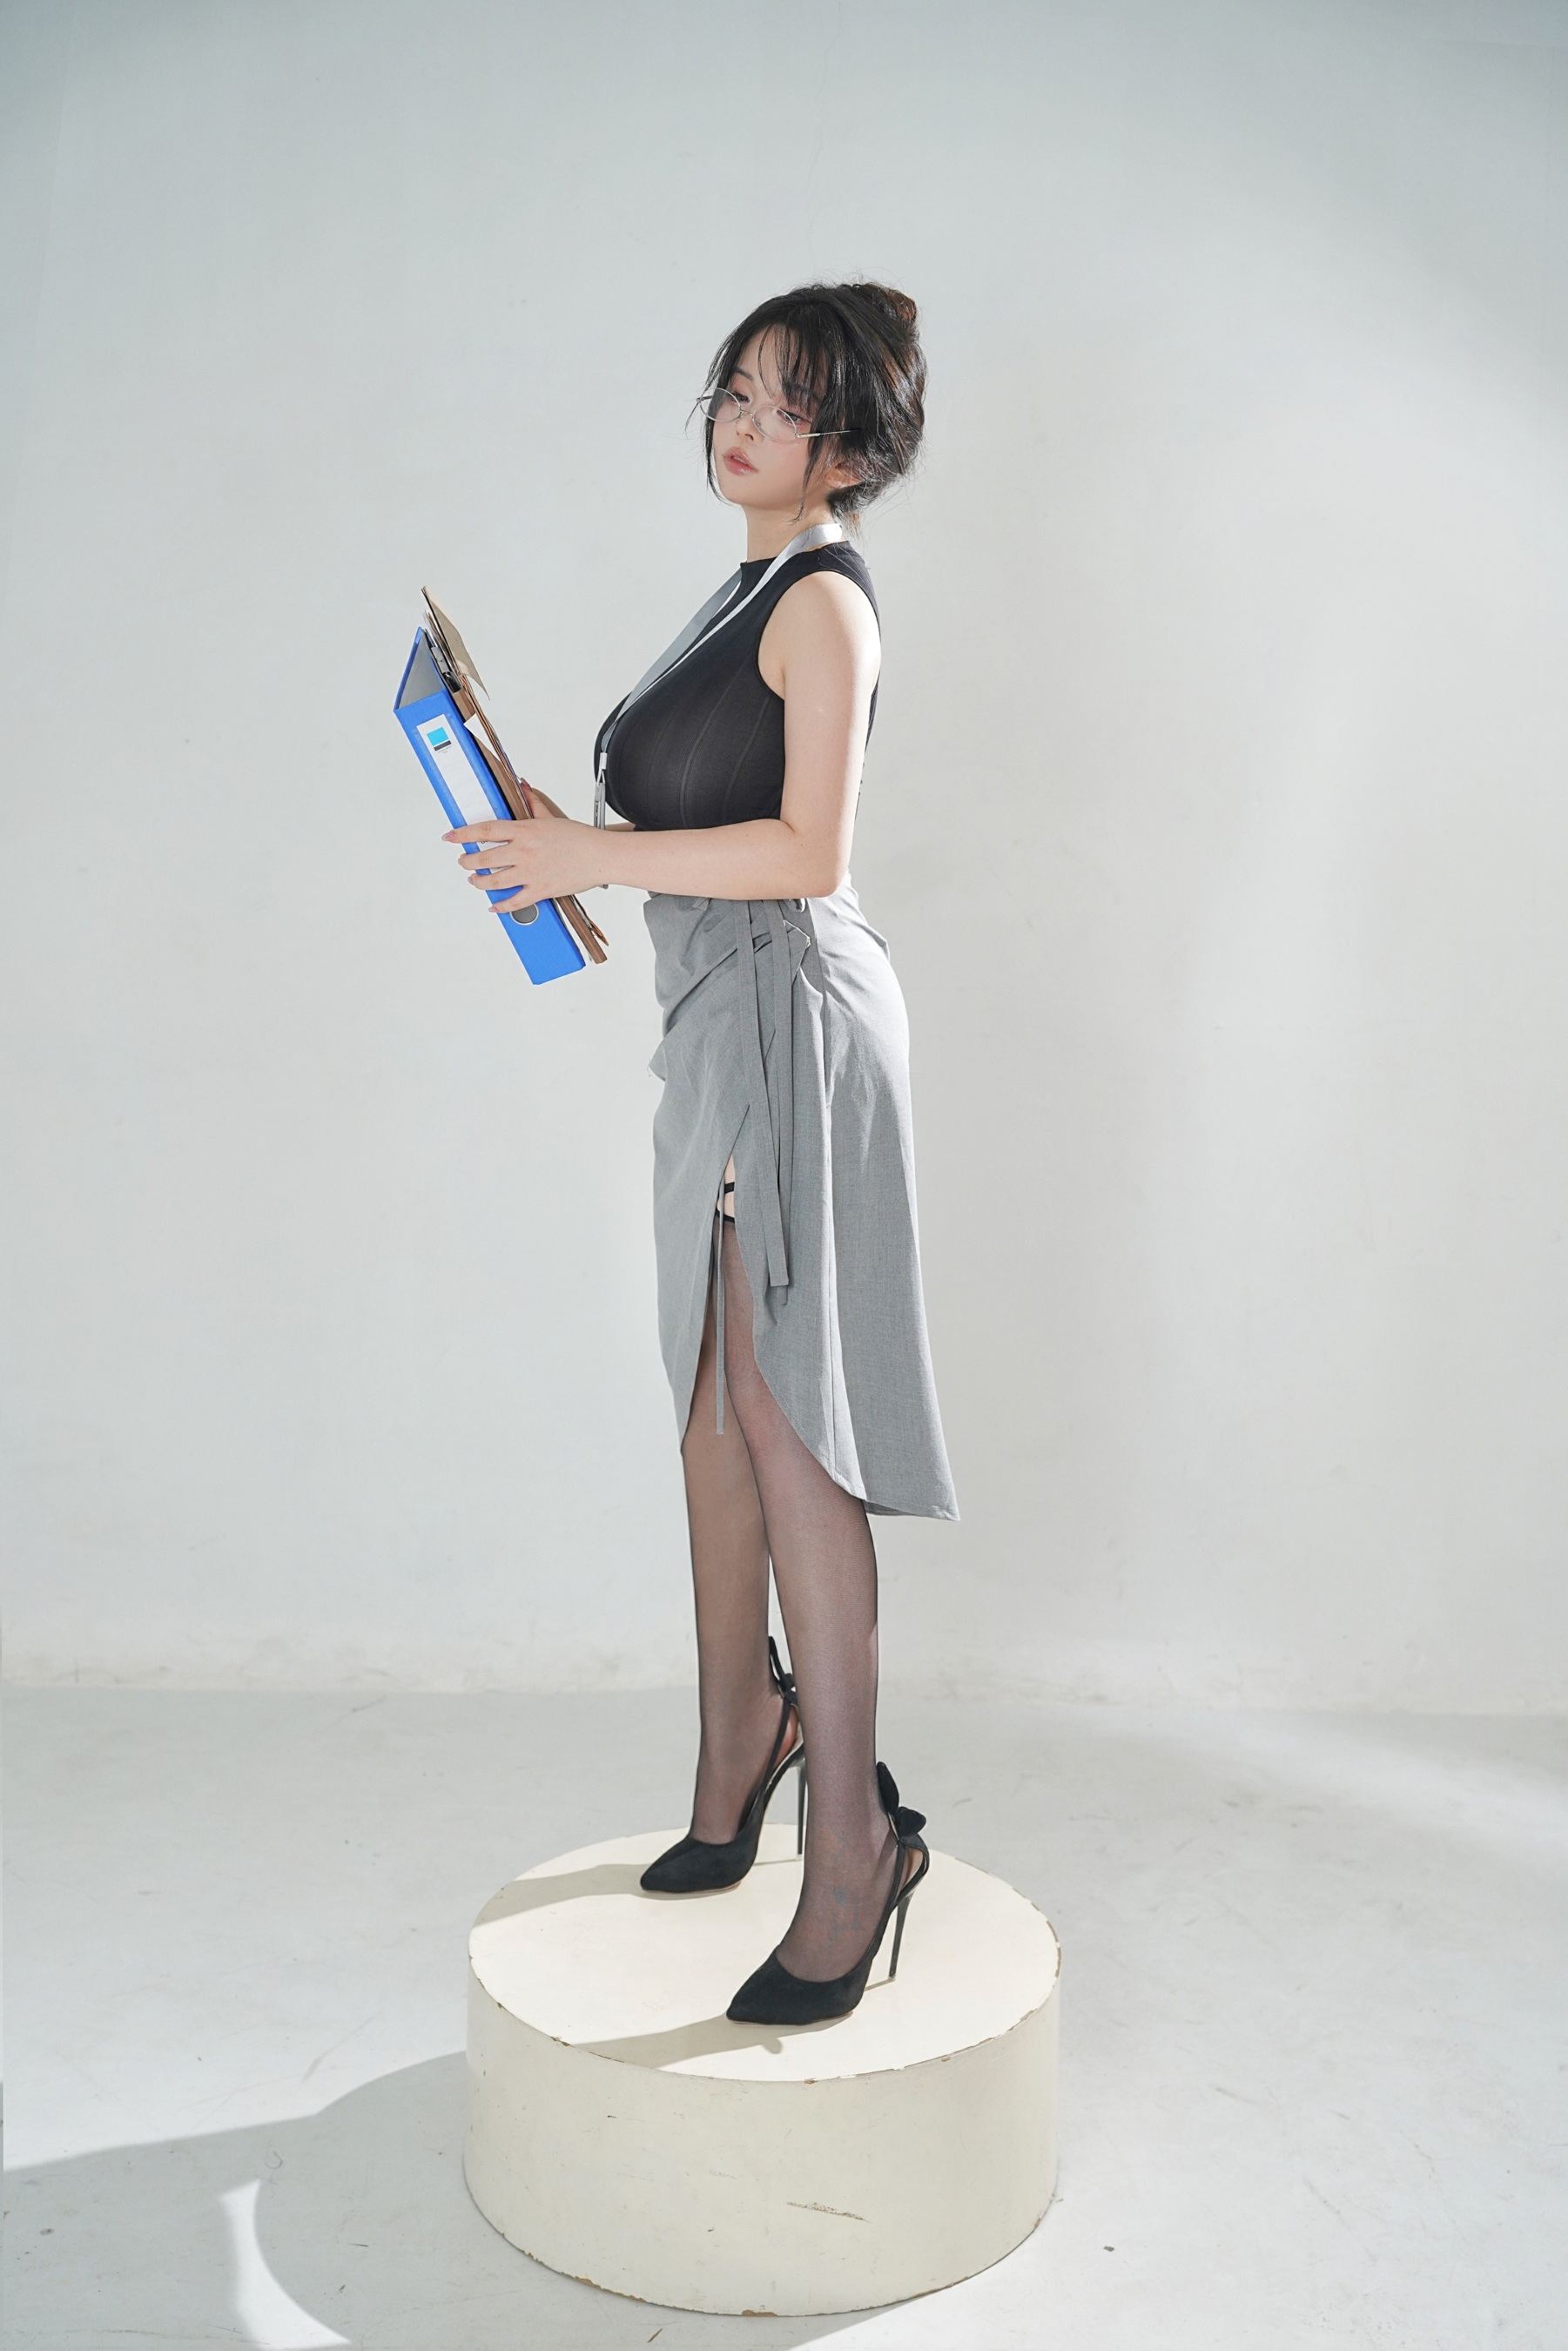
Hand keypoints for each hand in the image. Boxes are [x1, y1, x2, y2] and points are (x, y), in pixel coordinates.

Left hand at [441, 807, 602, 909]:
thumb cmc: (579, 838)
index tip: (450, 837)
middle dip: (468, 861)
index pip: (485, 831)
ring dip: (479, 882)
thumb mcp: (551, 818)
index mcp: (524, 831)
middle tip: (464, 862)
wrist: (600, 856)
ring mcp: (531, 873)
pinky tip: (494, 905)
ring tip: (475, 880)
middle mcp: (523, 852)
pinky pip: (514, 902)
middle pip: (484, 858)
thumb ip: (533, 803)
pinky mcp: (540, 891)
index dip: (463, 834)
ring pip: (493, 881)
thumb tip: (523, 787)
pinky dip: (501, 906)